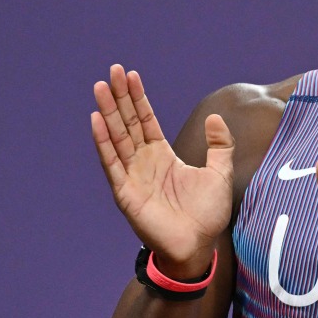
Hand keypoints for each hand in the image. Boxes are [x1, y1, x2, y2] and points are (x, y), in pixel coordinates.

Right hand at [91, 65, 233, 273]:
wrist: (198, 247)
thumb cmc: (206, 215)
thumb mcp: (219, 173)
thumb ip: (219, 145)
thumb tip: (215, 117)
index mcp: (162, 156)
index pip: (145, 120)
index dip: (138, 98)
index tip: (131, 75)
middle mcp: (143, 162)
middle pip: (128, 122)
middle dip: (119, 97)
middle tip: (112, 70)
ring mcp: (132, 176)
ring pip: (117, 137)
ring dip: (108, 112)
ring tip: (99, 88)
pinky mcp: (125, 192)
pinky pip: (112, 163)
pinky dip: (104, 142)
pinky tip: (97, 120)